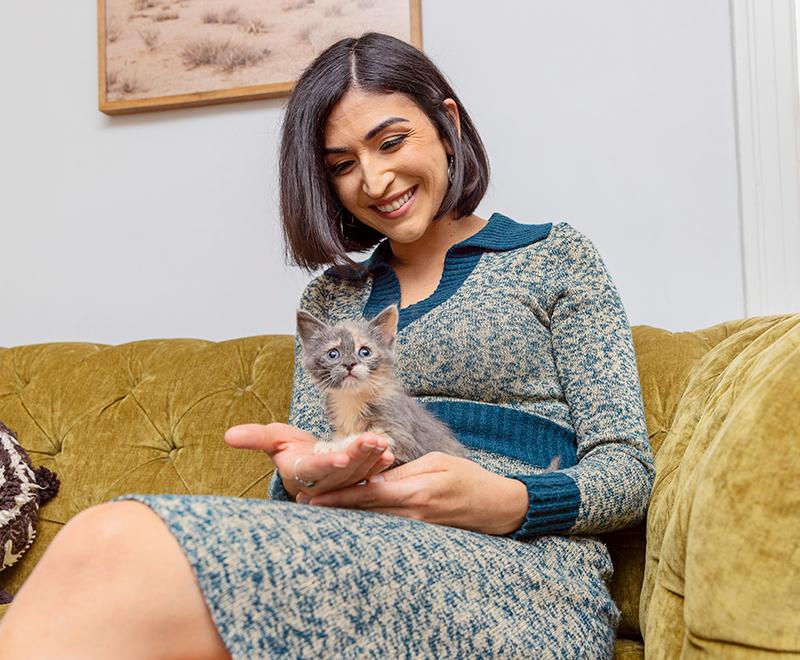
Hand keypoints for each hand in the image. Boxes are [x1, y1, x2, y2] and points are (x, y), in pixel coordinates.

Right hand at [223, 423, 394, 500]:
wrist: (306, 465)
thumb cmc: (289, 450)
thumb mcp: (272, 439)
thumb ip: (254, 438)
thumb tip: (227, 436)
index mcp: (300, 473)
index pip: (314, 470)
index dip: (327, 464)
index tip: (340, 458)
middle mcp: (321, 483)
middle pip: (342, 473)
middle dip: (358, 456)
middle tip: (372, 440)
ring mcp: (340, 485)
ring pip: (357, 475)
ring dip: (371, 459)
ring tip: (382, 442)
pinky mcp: (355, 483)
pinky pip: (368, 476)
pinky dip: (378, 466)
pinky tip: (388, 454)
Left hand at [299, 451, 529, 535]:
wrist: (497, 506)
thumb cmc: (469, 478)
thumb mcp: (438, 462)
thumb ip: (405, 471)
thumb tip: (375, 476)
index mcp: (416, 492)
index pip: (368, 495)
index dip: (338, 498)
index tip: (312, 499)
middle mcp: (413, 513)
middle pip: (365, 512)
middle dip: (334, 509)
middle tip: (302, 504)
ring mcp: (417, 527)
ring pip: (373, 522)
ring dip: (347, 517)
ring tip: (318, 512)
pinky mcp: (421, 532)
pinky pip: (388, 527)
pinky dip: (368, 522)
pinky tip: (351, 517)